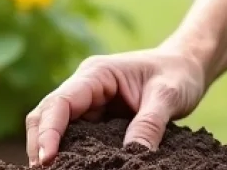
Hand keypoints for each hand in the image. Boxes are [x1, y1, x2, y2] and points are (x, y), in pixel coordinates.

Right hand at [24, 46, 206, 165]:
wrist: (187, 67)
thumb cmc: (178, 74)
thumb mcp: (168, 96)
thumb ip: (149, 125)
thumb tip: (133, 156)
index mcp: (96, 74)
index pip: (60, 102)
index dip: (48, 131)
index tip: (46, 160)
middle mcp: (85, 87)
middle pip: (46, 115)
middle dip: (40, 145)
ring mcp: (89, 103)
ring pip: (55, 127)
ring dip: (50, 151)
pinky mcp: (97, 119)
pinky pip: (75, 137)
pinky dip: (69, 154)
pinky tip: (72, 169)